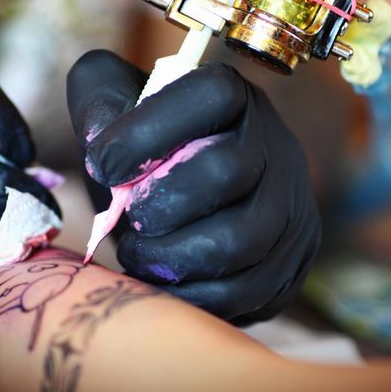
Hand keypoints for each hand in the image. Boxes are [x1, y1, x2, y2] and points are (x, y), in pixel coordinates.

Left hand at [67, 50, 320, 322]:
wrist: (195, 195)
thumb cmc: (147, 146)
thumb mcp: (118, 101)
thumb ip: (99, 99)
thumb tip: (103, 144)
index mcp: (235, 98)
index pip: (208, 97)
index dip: (146, 132)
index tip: (102, 165)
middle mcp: (275, 145)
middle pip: (224, 172)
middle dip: (158, 204)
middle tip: (127, 217)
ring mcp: (291, 207)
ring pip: (237, 242)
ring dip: (169, 258)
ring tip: (137, 253)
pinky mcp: (290, 261)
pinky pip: (243, 291)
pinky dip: (189, 294)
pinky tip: (160, 282)